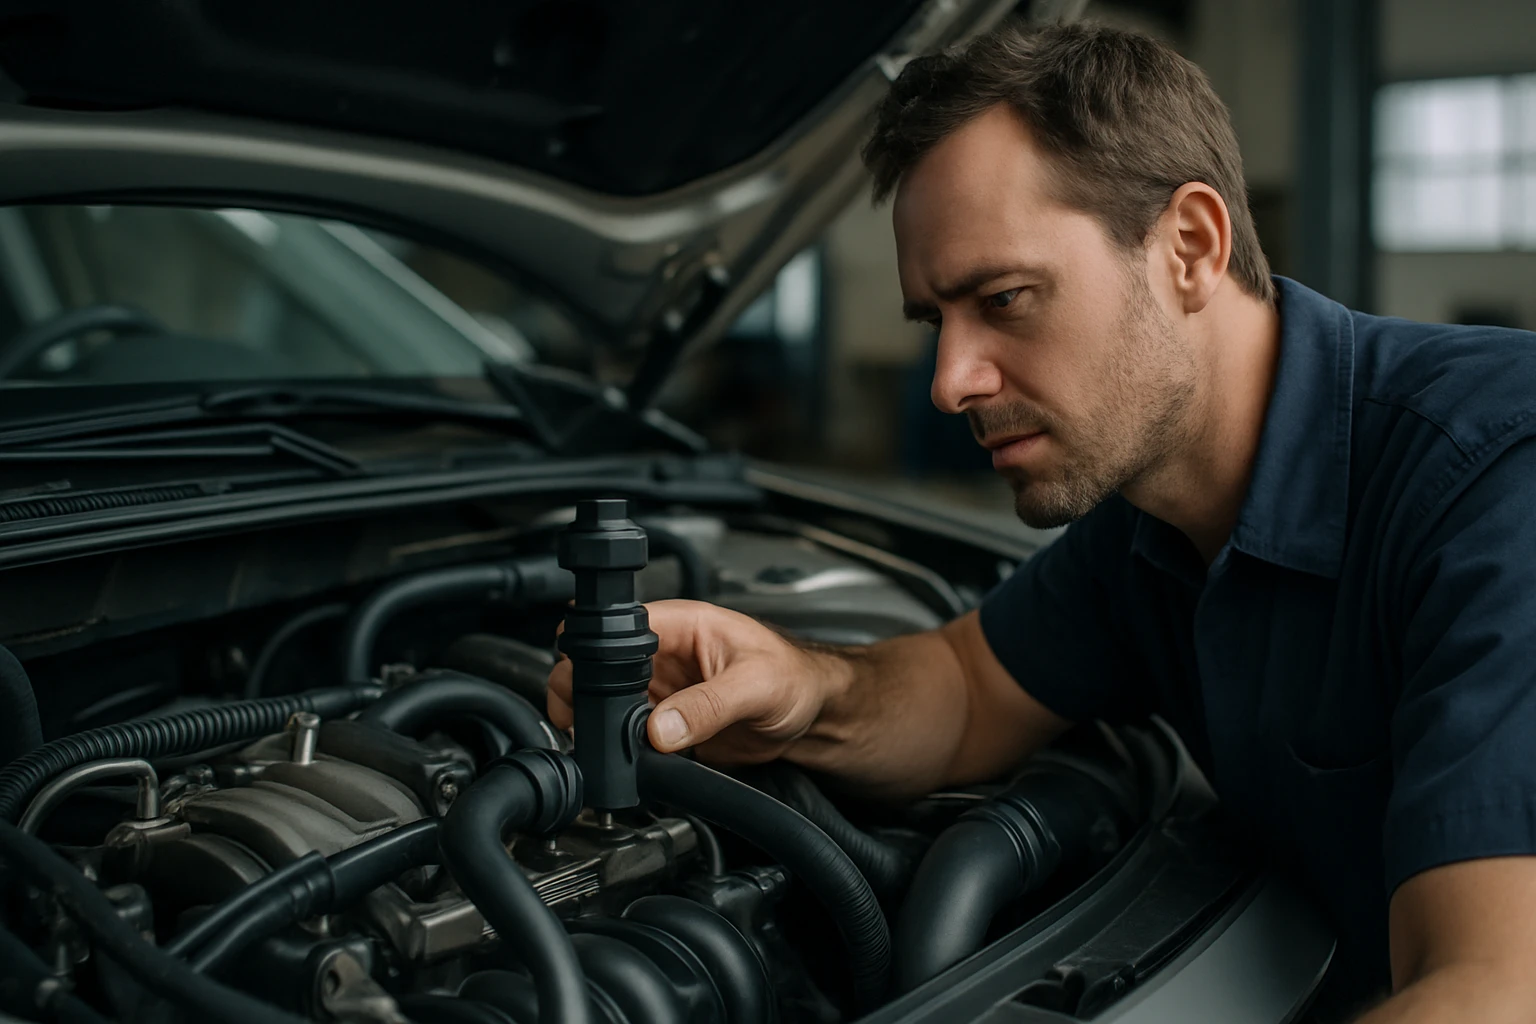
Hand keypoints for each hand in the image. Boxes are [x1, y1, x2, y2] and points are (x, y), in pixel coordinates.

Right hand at [546, 599, 843, 762]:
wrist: (812, 716)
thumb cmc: (795, 679)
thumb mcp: (757, 685)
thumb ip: (708, 706)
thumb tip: (660, 729)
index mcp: (682, 625)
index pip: (618, 626)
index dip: (591, 650)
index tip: (582, 682)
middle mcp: (663, 655)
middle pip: (598, 668)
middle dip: (583, 694)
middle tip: (588, 723)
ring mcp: (661, 691)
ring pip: (605, 705)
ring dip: (599, 726)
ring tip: (610, 745)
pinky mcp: (666, 725)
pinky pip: (628, 737)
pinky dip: (620, 750)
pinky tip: (629, 759)